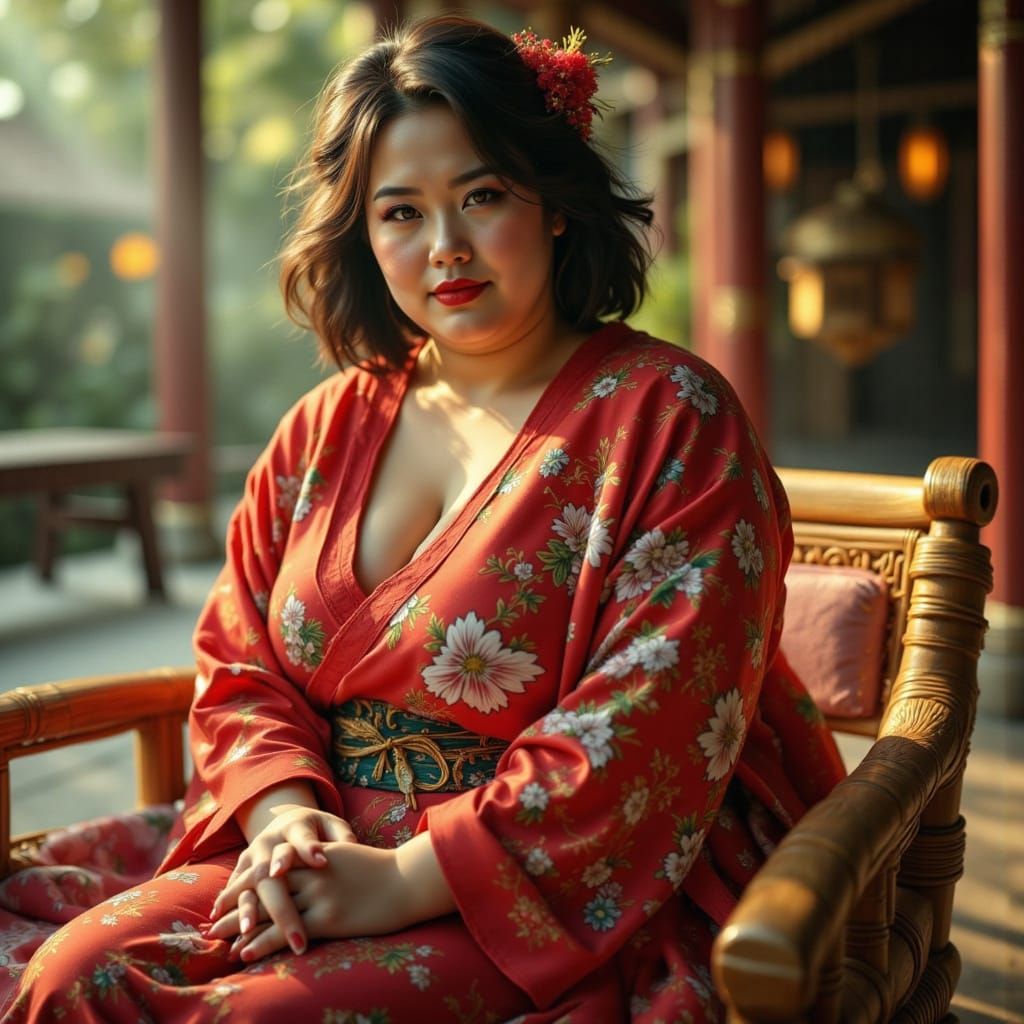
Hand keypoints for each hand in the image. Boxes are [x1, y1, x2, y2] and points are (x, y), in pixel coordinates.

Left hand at [208, 832, 455, 961]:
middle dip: (236, 903)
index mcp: (316, 854)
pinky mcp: (329, 917)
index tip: (225, 896)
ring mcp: (320, 894)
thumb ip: (323, 860)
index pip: (270, 865)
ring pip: (270, 909)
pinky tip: (245, 952)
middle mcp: (313, 872)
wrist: (408, 880)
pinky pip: (287, 931)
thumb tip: (304, 869)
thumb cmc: (381, 871)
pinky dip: (262, 942)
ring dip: (242, 926)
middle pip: (264, 886)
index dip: (245, 881)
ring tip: (220, 940)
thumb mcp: (347, 856)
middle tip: (212, 921)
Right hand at [210, 804, 355, 953]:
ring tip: (248, 932)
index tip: (321, 863)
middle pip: (270, 870)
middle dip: (280, 904)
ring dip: (247, 908)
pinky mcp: (241, 868)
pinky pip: (233, 890)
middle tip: (297, 934)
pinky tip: (225, 931)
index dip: (309, 849)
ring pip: (247, 882)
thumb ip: (341, 838)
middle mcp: (269, 840)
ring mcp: (252, 855)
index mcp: (296, 826)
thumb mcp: (332, 826)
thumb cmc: (318, 830)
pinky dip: (228, 910)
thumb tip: (354, 849)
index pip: (302, 837)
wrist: (287, 823)